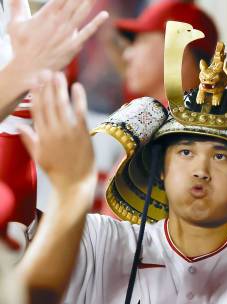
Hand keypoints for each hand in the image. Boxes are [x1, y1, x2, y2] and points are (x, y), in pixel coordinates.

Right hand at [7, 0, 107, 89]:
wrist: (28, 70)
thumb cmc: (21, 47)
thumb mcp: (15, 24)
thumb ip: (16, 6)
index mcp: (45, 14)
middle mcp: (57, 22)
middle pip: (72, 2)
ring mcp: (66, 35)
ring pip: (81, 13)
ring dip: (89, 2)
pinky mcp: (72, 47)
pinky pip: (86, 33)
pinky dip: (96, 23)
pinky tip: (104, 15)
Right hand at [18, 71, 95, 199]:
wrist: (75, 184)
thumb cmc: (57, 171)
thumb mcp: (38, 156)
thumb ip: (28, 139)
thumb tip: (18, 126)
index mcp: (41, 136)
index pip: (36, 109)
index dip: (35, 93)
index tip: (34, 80)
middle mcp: (53, 132)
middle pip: (48, 103)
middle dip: (46, 86)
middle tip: (46, 71)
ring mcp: (68, 132)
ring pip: (61, 104)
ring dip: (59, 87)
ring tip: (58, 74)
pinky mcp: (82, 133)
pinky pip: (79, 111)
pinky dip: (78, 98)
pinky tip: (77, 86)